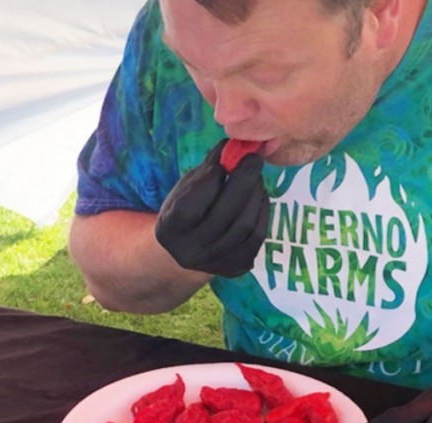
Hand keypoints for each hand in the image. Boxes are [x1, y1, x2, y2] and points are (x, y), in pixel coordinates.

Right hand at [155, 139, 268, 277]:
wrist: (187, 250)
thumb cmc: (187, 209)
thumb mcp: (187, 187)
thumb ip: (208, 168)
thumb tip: (233, 145)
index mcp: (170, 229)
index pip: (190, 206)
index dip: (210, 181)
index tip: (225, 159)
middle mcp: (189, 252)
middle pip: (223, 216)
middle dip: (242, 183)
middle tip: (253, 159)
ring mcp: (214, 264)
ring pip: (244, 227)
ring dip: (255, 196)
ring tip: (256, 178)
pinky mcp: (235, 268)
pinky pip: (257, 237)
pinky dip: (261, 212)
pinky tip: (259, 196)